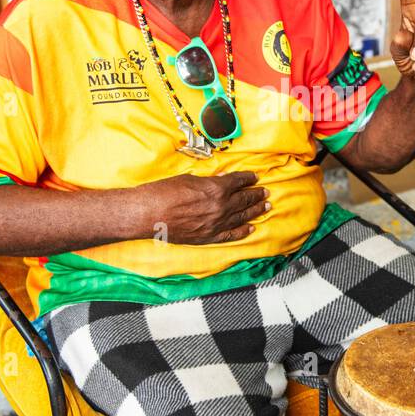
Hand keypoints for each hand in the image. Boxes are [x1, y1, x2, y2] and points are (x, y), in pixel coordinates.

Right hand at [136, 171, 268, 244]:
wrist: (149, 214)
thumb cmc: (164, 192)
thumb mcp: (189, 179)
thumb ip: (209, 181)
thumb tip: (221, 180)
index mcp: (216, 189)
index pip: (239, 181)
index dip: (248, 179)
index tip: (255, 178)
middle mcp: (221, 207)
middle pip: (244, 200)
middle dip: (256, 195)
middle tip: (265, 193)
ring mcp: (216, 224)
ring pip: (242, 217)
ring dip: (255, 211)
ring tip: (265, 207)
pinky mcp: (209, 237)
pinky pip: (232, 235)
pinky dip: (243, 231)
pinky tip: (251, 228)